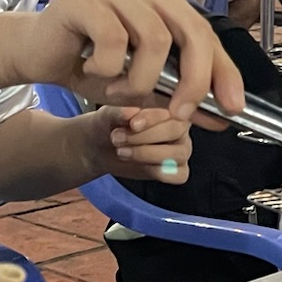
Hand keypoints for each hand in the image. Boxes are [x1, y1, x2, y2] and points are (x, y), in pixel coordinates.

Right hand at [17, 0, 245, 121]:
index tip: (232, 108)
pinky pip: (114, 40)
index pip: (206, 34)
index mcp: (165, 1)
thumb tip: (218, 118)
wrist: (36, 53)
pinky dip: (107, 69)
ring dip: (139, 80)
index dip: (223, 71)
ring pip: (155, 39)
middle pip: (190, 32)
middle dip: (193, 81)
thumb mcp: (140, 85)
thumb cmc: (91, 64)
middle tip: (179, 113)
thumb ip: (176, 96)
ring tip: (117, 91)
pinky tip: (91, 69)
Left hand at [79, 102, 194, 184]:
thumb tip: (131, 113)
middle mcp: (180, 127)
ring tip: (122, 152)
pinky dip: (159, 172)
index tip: (132, 124)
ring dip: (147, 154)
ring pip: (178, 154)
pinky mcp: (176, 171)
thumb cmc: (110, 124)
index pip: (170, 110)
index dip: (152, 118)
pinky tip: (139, 165)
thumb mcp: (109, 114)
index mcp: (170, 106)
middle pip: (174, 131)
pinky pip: (179, 175)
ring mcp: (180, 150)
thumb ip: (119, 112)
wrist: (101, 146)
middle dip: (144, 137)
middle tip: (118, 139)